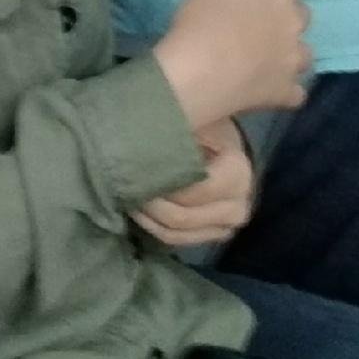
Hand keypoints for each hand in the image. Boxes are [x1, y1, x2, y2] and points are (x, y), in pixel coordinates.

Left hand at [130, 118, 255, 248]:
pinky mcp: (214, 234)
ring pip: (177, 233)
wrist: (223, 142)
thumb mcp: (197, 119)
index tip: (130, 169)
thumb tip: (137, 143)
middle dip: (148, 203)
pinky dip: (154, 227)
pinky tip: (137, 209)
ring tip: (124, 195)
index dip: (159, 184)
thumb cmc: (206, 125)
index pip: (192, 190)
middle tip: (121, 184)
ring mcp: (227, 226)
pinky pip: (178, 239)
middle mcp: (237, 207)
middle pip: (182, 216)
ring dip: (147, 217)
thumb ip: (175, 134)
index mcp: (238, 174)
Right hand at [152, 0, 311, 130]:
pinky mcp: (287, 91)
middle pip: (304, 13)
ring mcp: (294, 61)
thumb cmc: (201, 22)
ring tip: (266, 54)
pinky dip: (287, 85)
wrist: (198, 77)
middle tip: (257, 18)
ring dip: (291, 49)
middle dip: (286, 12)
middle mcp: (294, 25)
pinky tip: (270, 84)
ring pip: (305, 52)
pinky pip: (297, 88)